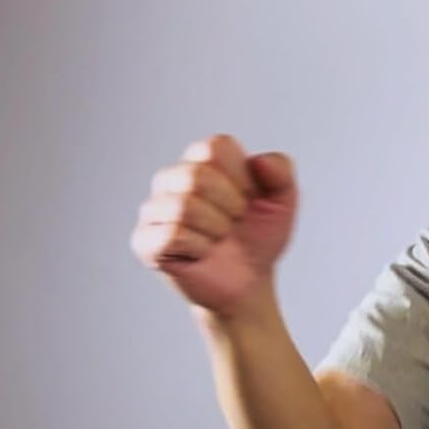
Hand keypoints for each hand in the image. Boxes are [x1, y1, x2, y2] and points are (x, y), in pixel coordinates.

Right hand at [130, 135, 297, 320]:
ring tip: (219, 238)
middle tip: (235, 221)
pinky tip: (202, 253)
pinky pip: (171, 235)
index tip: (250, 197)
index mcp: (202, 159)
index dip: (242, 177)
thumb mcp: (283, 199)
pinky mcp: (145, 241)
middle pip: (196, 175)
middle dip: (230, 205)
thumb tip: (258, 162)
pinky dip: (199, 247)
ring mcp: (155, 209)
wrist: (249, 281)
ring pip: (183, 206)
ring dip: (216, 228)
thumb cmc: (260, 235)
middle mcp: (173, 178)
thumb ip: (281, 169)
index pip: (215, 147)